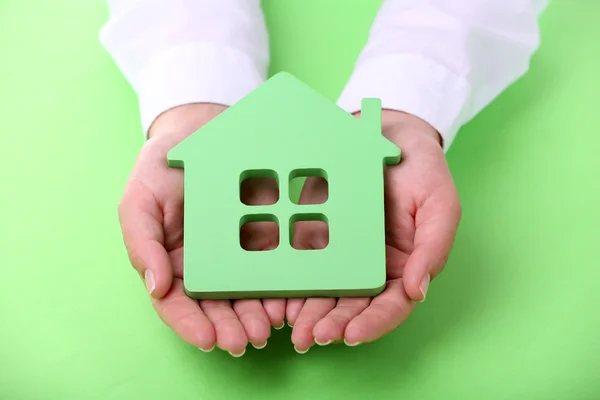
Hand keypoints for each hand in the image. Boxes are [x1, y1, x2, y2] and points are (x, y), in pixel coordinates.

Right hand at [118, 104, 285, 355]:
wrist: (203, 127)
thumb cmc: (163, 166)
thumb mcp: (140, 199)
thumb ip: (142, 242)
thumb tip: (156, 287)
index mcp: (174, 261)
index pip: (179, 304)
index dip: (192, 324)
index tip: (209, 339)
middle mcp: (208, 263)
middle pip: (219, 304)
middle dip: (233, 326)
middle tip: (248, 340)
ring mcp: (240, 249)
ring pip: (251, 290)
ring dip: (260, 312)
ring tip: (271, 325)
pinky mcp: (269, 232)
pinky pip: (278, 261)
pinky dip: (284, 282)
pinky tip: (291, 295)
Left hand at [286, 110, 460, 351]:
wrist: (388, 131)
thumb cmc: (423, 170)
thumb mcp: (440, 205)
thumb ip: (433, 249)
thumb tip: (417, 293)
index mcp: (402, 266)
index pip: (390, 305)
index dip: (372, 324)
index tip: (351, 336)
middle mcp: (370, 266)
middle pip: (351, 305)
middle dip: (331, 324)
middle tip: (309, 338)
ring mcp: (340, 251)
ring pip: (323, 289)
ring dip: (307, 311)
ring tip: (290, 326)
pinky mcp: (315, 232)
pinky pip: (300, 259)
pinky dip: (289, 279)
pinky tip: (275, 294)